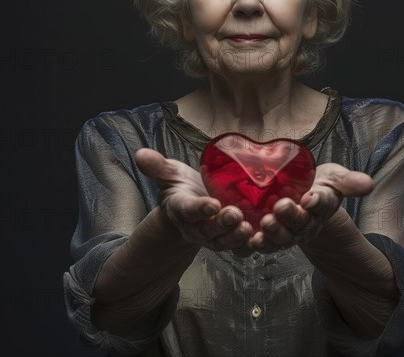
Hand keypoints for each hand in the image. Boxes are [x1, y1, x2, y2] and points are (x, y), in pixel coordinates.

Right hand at [135, 148, 253, 255]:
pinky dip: (249, 246)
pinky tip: (262, 239)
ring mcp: (213, 235)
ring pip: (224, 242)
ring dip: (236, 237)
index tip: (211, 204)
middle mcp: (197, 226)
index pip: (189, 210)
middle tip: (235, 215)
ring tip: (249, 228)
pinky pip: (238, 248)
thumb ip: (157, 166)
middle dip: (222, 224)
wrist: (191, 205)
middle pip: (209, 230)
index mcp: (182, 209)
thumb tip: (141, 154)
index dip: (199, 208)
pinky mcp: (228, 239)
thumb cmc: (182, 188)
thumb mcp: (169, 175)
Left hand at [249, 163, 373, 252]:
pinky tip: (252, 239)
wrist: (299, 195)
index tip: (311, 197)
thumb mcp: (334, 177)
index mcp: (322, 205)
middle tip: (281, 206)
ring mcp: (289, 232)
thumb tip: (369, 183)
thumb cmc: (317, 185)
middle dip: (291, 216)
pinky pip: (267, 245)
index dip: (317, 202)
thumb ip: (349, 181)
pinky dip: (260, 244)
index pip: (322, 204)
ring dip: (274, 232)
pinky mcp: (272, 237)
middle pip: (300, 223)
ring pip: (283, 237)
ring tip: (266, 222)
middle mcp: (306, 223)